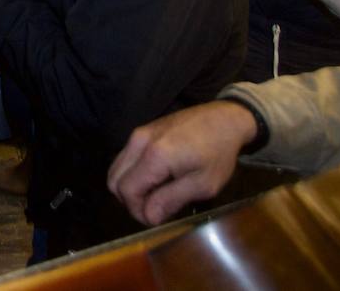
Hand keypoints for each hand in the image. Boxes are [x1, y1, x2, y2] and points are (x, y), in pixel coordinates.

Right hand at [107, 100, 258, 225]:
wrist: (224, 119)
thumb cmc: (218, 154)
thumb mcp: (203, 184)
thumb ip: (171, 200)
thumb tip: (149, 217)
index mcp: (155, 156)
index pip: (128, 191)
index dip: (137, 211)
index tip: (156, 220)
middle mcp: (139, 142)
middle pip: (114, 181)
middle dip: (130, 201)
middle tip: (153, 210)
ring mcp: (138, 134)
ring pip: (116, 169)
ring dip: (129, 187)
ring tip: (154, 195)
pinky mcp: (141, 131)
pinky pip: (125, 158)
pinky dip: (132, 174)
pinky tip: (154, 179)